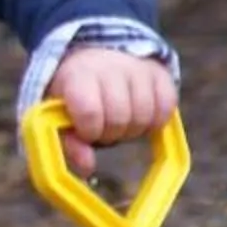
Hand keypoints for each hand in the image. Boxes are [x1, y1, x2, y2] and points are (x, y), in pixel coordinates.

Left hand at [49, 49, 177, 176]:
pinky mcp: (160, 73)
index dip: (90, 131)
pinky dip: (155, 120)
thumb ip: (69, 143)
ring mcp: (138, 68)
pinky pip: (167, 107)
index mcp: (78, 76)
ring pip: (145, 116)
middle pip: (120, 118)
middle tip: (103, 128)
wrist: (92, 59)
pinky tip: (139, 117)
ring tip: (119, 121)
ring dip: (133, 129)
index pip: (90, 112)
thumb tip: (86, 168)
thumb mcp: (59, 116)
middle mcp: (110, 67)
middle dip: (111, 133)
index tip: (86, 132)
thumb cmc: (73, 95)